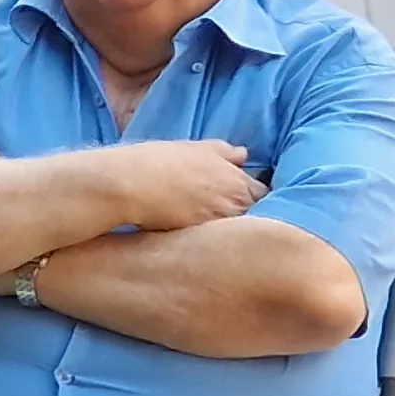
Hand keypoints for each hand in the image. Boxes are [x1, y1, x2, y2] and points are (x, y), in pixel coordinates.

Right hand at [92, 138, 262, 229]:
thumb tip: (243, 154)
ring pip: (234, 235)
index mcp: (238, 185)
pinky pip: (215, 248)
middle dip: (246, 217)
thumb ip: (225, 152)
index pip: (263, 198)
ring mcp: (217, 230)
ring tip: (214, 229)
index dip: (254, 198)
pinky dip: (212, 244)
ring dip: (228, 231)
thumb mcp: (196, 148)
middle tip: (228, 215)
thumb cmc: (161, 162)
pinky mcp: (199, 246)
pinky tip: (198, 240)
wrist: (131, 185)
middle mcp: (234, 210)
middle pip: (254, 220)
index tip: (244, 199)